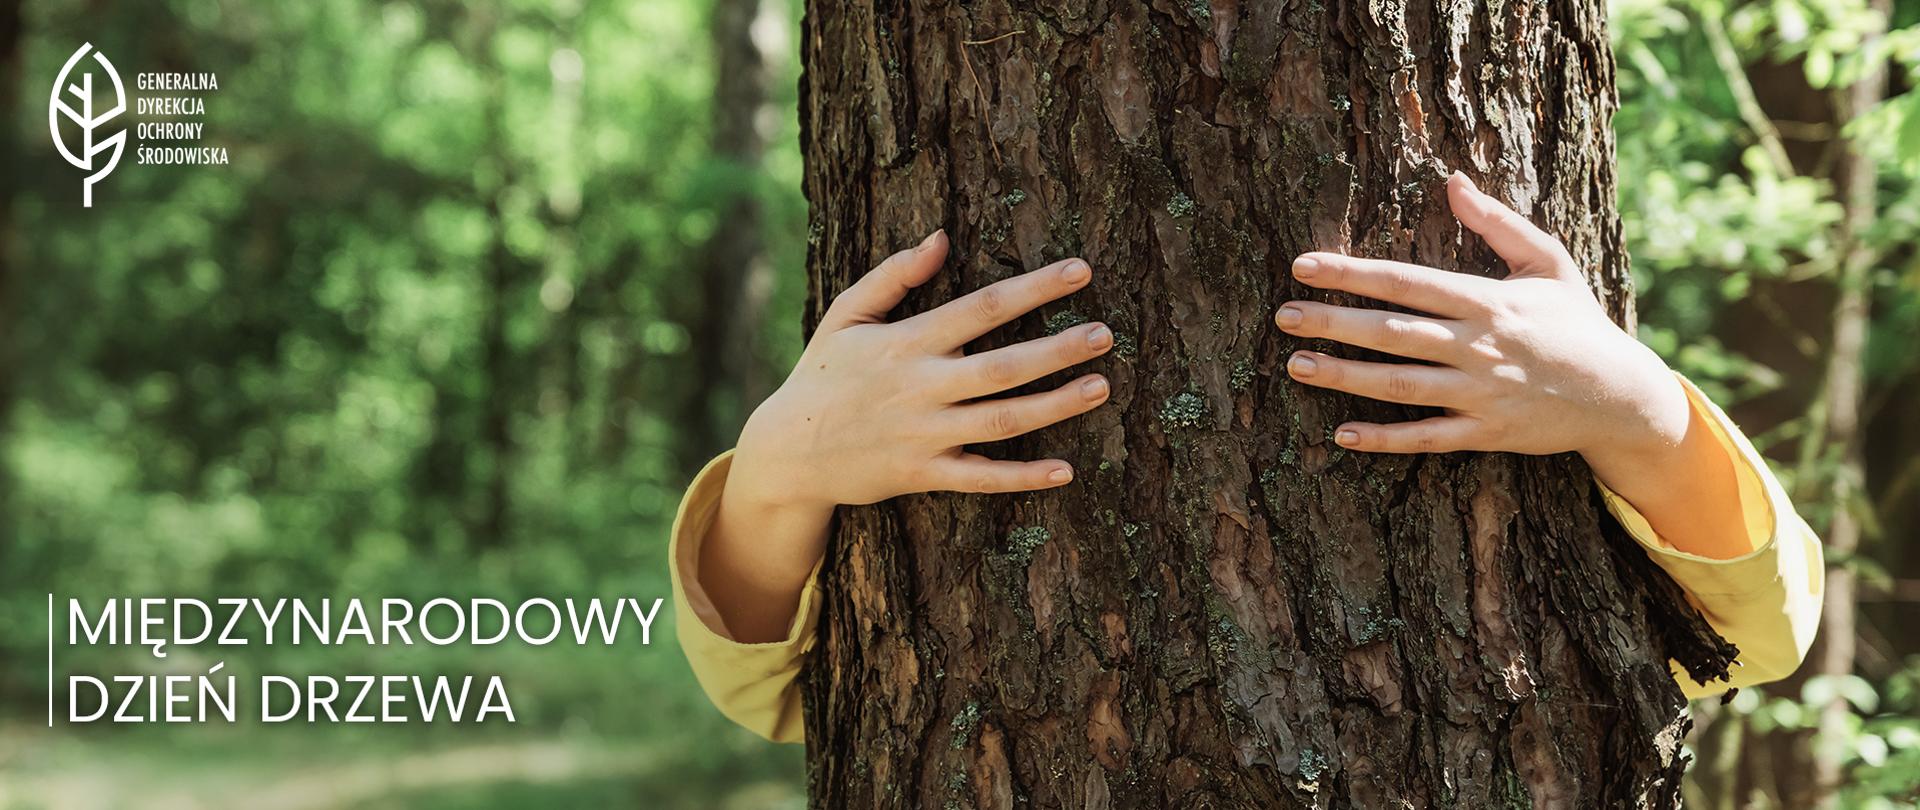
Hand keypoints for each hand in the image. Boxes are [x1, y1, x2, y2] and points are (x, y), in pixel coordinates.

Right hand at [732, 229, 1112, 510]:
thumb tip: (942, 237)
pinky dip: (1022, 477)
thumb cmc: (822, 374)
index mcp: (907, 341)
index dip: (1035, 288)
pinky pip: (980, 478)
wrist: (786, 450)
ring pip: (1001, 420)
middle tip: (1105, 334)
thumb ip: (894, 275)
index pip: (982, 307)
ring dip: (1054, 405)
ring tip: (1100, 388)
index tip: (1081, 272)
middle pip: (1002, 365)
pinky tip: (1067, 470)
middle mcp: (921, 387)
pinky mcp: (922, 474)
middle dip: (1057, 349)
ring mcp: (923, 434)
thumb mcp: (846, 314)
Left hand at [1274, 172, 1688, 462]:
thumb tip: (1453, 181)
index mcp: (1488, 301)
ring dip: (1345, 377)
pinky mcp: (1485, 432)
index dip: (1353, 274)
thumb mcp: (1549, 262)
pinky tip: (1342, 435)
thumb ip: (1498, 223)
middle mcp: (1478, 346)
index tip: (1304, 266)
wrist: (1622, 394)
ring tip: (1296, 365)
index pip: (1407, 282)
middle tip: (1282, 315)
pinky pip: (1427, 437)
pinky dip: (1385, 438)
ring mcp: (1480, 393)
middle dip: (1334, 322)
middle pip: (1394, 333)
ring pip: (1401, 385)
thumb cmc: (1578, 322)